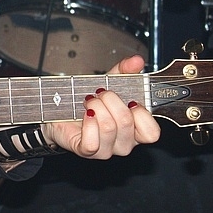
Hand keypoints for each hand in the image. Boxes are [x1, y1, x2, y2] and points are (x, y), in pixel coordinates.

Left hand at [42, 55, 159, 159]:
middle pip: (126, 122)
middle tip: (99, 94)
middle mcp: (123, 143)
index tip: (129, 100)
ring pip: (108, 127)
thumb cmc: (90, 102)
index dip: (142, 114)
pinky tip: (85, 114)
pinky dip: (87, 123)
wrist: (61, 112)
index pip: (152, 133)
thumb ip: (125, 71)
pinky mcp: (87, 151)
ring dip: (96, 107)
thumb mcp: (110, 82)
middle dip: (110, 100)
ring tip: (89, 102)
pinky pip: (92, 141)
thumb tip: (136, 61)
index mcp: (135, 130)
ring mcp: (106, 150)